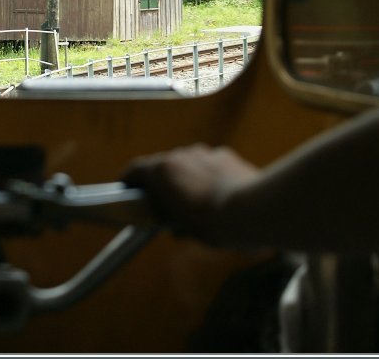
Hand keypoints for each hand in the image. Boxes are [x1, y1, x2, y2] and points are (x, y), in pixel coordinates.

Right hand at [123, 144, 258, 242]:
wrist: (250, 211)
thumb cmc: (212, 223)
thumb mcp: (184, 226)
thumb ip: (174, 215)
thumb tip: (176, 223)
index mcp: (163, 170)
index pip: (137, 169)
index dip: (130, 180)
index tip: (128, 189)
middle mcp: (181, 155)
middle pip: (164, 166)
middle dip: (164, 184)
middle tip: (168, 206)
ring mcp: (205, 152)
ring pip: (188, 164)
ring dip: (188, 179)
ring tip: (197, 203)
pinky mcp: (225, 155)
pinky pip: (209, 164)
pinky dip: (208, 177)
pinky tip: (218, 195)